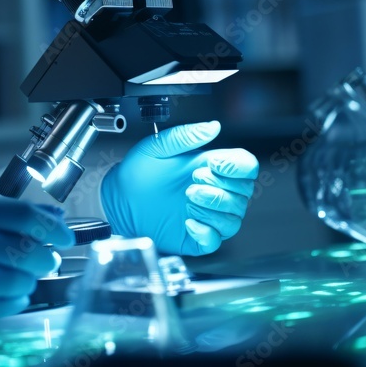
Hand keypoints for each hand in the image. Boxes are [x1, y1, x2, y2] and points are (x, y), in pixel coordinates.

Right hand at [0, 196, 73, 321]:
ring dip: (29, 281)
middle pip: (23, 252)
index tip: (66, 237)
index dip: (53, 228)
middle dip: (45, 259)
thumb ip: (17, 213)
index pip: (24, 216)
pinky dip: (15, 300)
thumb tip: (58, 216)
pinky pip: (0, 306)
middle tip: (47, 260)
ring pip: (13, 282)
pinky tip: (13, 292)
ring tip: (25, 276)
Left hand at [100, 121, 257, 255]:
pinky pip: (216, 240)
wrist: (118, 199)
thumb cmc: (137, 172)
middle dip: (220, 187)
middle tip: (192, 180)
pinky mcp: (198, 237)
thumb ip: (184, 136)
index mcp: (210, 167)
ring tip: (187, 198)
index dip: (237, 166)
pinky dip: (205, 231)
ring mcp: (208, 215)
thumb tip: (213, 126)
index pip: (246, 166)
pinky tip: (187, 221)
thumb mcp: (156, 147)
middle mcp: (215, 191)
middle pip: (244, 192)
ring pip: (234, 217)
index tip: (213, 164)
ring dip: (213, 207)